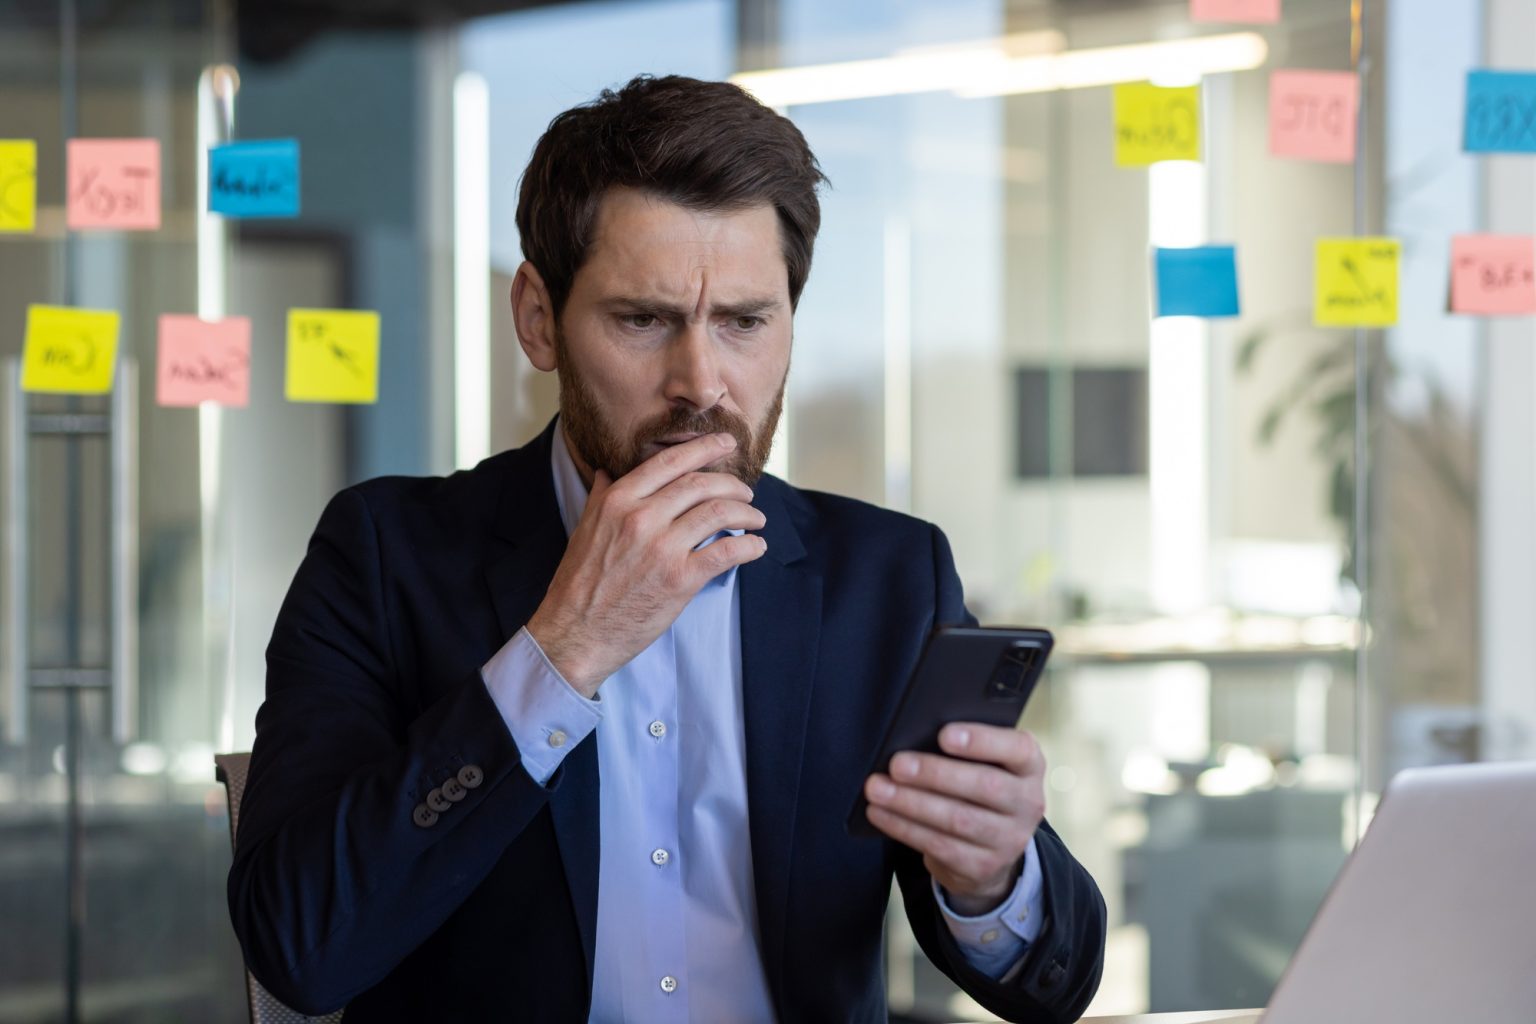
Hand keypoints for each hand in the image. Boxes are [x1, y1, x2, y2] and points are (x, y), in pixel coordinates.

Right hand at [525, 432, 767, 696]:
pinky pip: (726, 551)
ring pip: (719, 513)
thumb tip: (605, 471)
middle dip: (732, 484)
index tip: (726, 444)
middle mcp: (641, 518)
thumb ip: (601, 497)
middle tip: (746, 491)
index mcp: (618, 501)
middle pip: (701, 485)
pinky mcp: (679, 580)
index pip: (671, 462)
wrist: (575, 633)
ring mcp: (662, 548)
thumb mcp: (583, 530)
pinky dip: (749, 546)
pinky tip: (756, 546)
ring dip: (746, 513)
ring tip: (756, 518)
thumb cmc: (578, 584)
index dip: (705, 448)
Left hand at [863, 723, 1045, 915]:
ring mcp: (1008, 840)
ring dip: (911, 803)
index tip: (944, 734)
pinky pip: (938, 845)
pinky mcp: (982, 866)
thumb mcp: (988, 764)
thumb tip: (915, 736)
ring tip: (878, 788)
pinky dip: (903, 827)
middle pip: (985, 786)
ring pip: (958, 819)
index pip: (1019, 750)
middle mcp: (1027, 803)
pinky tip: (880, 813)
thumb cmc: (979, 788)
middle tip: (897, 764)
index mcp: (1029, 767)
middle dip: (935, 774)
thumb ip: (967, 750)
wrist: (993, 847)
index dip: (982, 741)